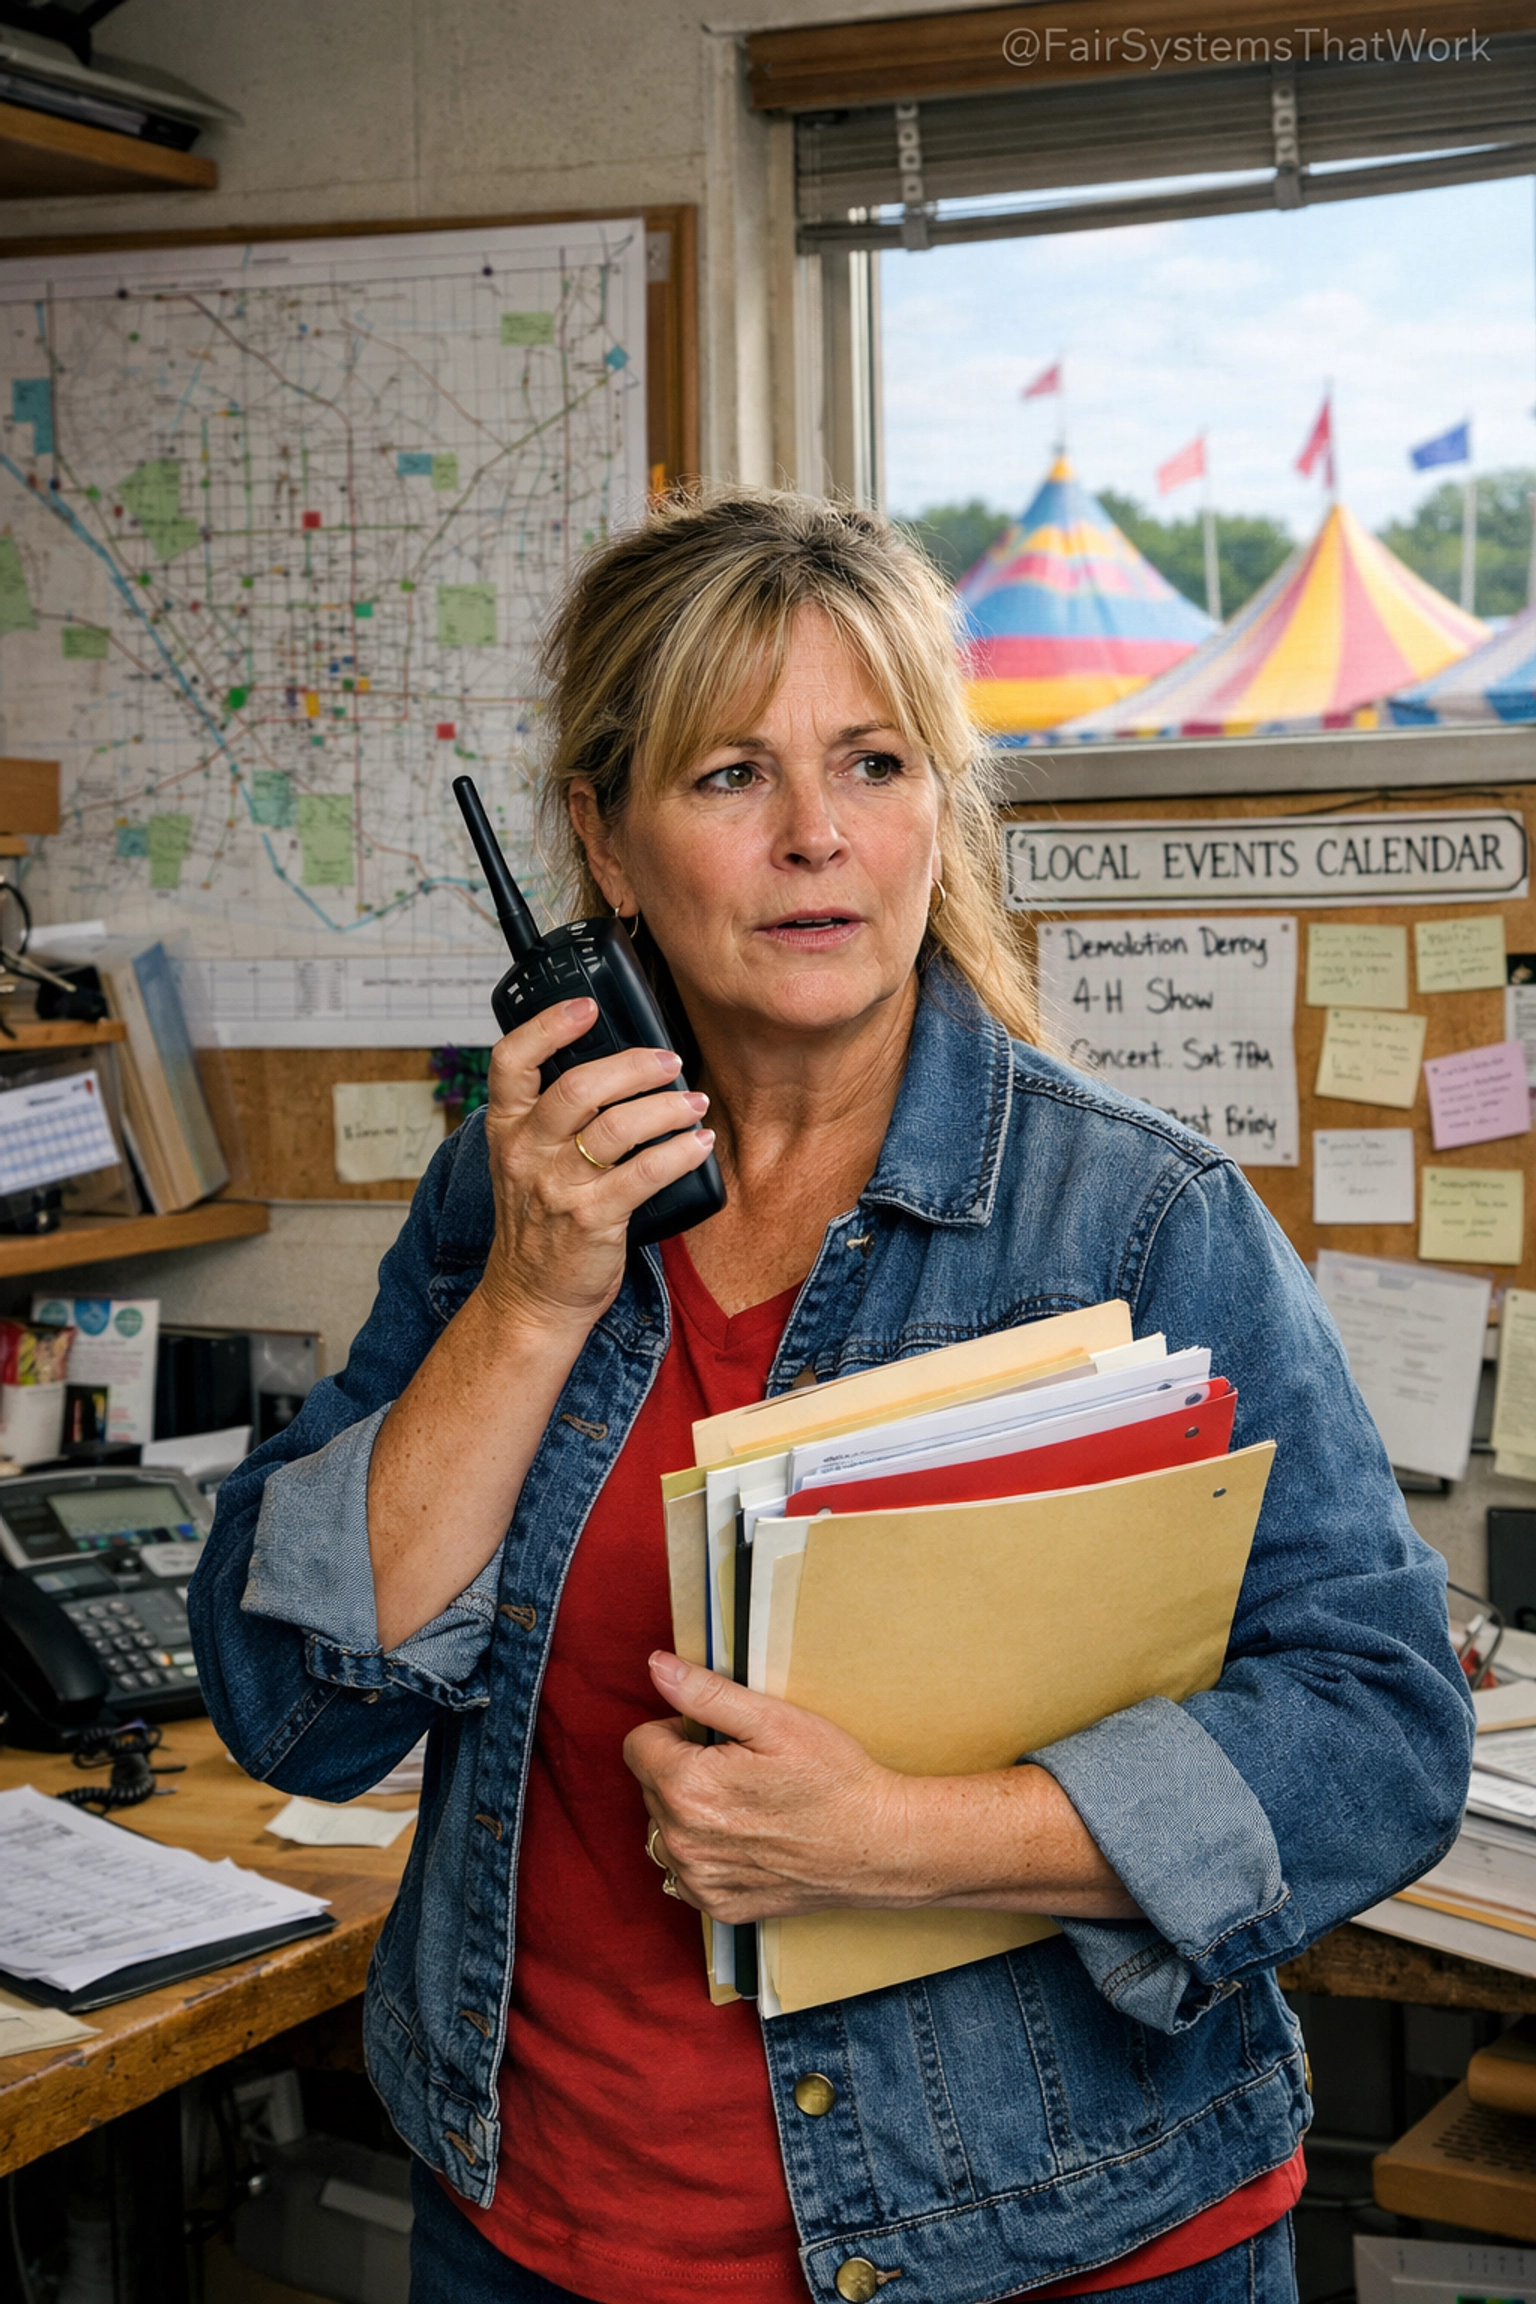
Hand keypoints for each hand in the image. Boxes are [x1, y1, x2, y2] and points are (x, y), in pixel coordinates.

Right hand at [478, 998, 715, 1339]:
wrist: (530, 1296)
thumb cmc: (538, 1222)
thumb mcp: (525, 1160)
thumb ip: (553, 1117)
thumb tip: (616, 1067)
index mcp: (507, 1128)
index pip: (511, 1061)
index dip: (548, 1026)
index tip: (586, 1006)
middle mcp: (527, 1153)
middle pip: (578, 1087)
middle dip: (633, 1065)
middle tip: (670, 1060)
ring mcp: (558, 1187)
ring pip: (617, 1128)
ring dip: (667, 1107)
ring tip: (695, 1102)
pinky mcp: (593, 1220)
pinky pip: (644, 1174)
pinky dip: (680, 1153)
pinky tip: (700, 1144)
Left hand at [624, 1653, 919, 1922]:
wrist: (879, 1846)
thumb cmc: (833, 1778)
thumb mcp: (773, 1720)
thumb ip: (705, 1694)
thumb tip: (656, 1667)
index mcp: (686, 1787)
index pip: (638, 1744)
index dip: (676, 1731)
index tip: (717, 1738)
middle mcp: (681, 1841)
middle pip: (651, 1786)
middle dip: (683, 1770)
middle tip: (740, 1768)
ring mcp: (698, 1879)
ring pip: (664, 1828)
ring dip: (689, 1812)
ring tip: (746, 1805)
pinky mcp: (718, 1905)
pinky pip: (686, 1870)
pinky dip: (707, 1852)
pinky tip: (749, 1840)